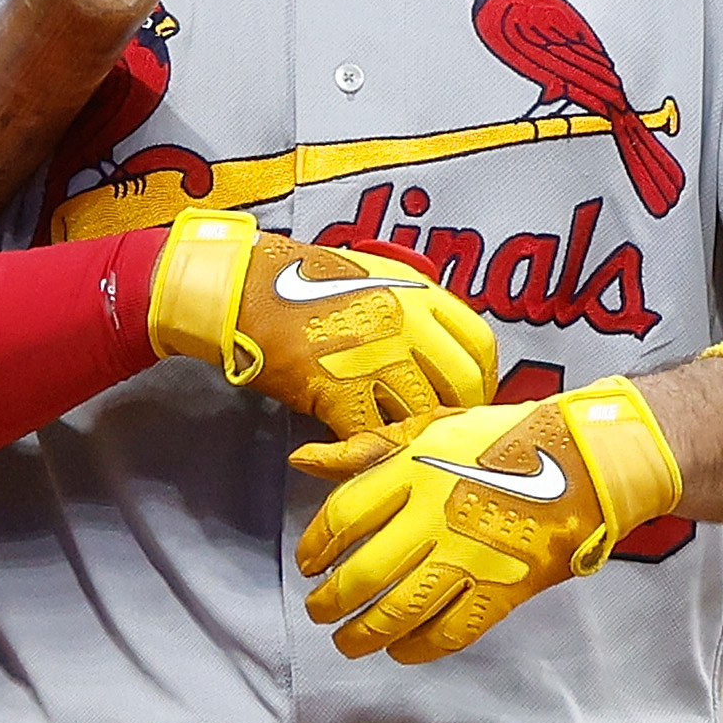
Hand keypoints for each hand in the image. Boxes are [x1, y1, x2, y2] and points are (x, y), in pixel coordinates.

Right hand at [148, 210, 496, 449]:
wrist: (240, 287)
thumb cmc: (298, 278)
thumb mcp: (371, 272)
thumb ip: (410, 301)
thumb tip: (435, 339)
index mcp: (418, 293)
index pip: (481, 345)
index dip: (483, 379)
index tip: (470, 396)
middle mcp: (407, 324)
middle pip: (464, 387)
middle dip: (457, 414)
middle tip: (437, 429)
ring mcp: (376, 359)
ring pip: (425, 417)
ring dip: (414, 436)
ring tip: (397, 444)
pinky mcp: (340, 393)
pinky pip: (373, 439)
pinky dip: (366, 451)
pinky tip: (351, 450)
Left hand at [294, 378, 680, 663]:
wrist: (585, 461)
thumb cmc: (503, 437)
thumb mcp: (432, 426)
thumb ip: (366, 449)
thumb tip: (302, 460)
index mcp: (414, 470)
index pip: (343, 518)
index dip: (315, 547)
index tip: (307, 564)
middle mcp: (434, 516)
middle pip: (363, 574)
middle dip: (331, 602)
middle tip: (319, 612)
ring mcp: (468, 557)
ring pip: (400, 612)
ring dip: (365, 635)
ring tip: (349, 642)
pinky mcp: (501, 589)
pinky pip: (450, 632)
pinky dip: (420, 648)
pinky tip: (403, 650)